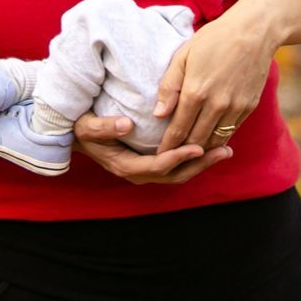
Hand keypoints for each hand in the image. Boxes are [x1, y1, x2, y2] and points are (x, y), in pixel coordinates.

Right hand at [71, 113, 232, 184]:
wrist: (76, 136)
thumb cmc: (81, 128)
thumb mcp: (87, 126)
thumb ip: (105, 127)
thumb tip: (127, 125)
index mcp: (125, 166)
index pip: (157, 166)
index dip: (178, 158)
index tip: (198, 147)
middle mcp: (138, 173)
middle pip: (175, 175)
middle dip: (200, 164)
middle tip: (224, 151)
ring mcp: (145, 171)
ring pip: (179, 174)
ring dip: (202, 164)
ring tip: (224, 151)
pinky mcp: (150, 165)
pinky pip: (175, 167)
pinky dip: (193, 160)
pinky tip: (209, 148)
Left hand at [152, 3, 276, 153]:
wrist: (254, 31)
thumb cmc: (213, 39)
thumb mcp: (184, 55)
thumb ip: (170, 86)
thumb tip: (159, 114)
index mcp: (195, 91)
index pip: (177, 129)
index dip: (166, 146)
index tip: (157, 156)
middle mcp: (216, 104)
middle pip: (195, 140)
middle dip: (181, 153)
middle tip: (170, 161)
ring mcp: (235, 107)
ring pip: (214, 140)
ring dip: (201, 150)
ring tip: (188, 155)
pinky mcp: (249, 107)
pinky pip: (231, 131)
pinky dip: (219, 139)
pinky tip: (210, 141)